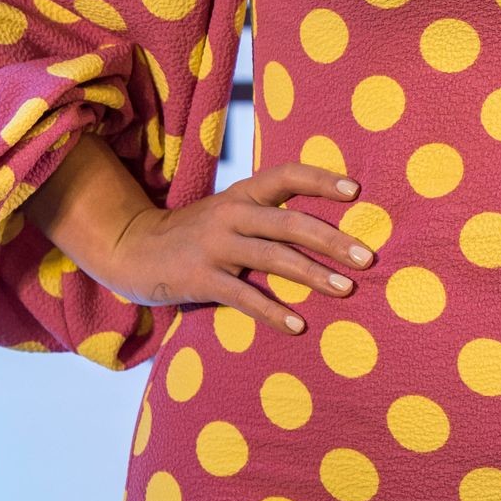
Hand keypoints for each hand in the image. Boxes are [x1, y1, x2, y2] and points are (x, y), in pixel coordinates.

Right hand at [107, 162, 375, 336]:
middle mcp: (232, 213)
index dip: (322, 180)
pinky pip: (244, 297)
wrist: (133, 248)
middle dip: (332, 239)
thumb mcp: (230, 211)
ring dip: (314, 274)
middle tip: (367, 256)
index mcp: (243, 193)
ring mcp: (215, 246)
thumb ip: (268, 214)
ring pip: (274, 258)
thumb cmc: (196, 232)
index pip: (288, 175)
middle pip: (290, 222)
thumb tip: (327, 227)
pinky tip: (298, 326)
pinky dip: (273, 312)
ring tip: (346, 288)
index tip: (356, 191)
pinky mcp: (201, 279)